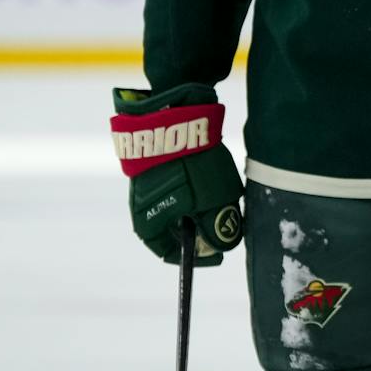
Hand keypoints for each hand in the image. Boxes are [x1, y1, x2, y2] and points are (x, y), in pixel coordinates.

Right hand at [112, 82, 244, 264]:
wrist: (171, 114)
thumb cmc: (190, 164)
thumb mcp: (214, 201)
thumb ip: (219, 228)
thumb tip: (223, 245)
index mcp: (148, 224)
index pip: (169, 251)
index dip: (197, 256)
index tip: (219, 253)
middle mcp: (142, 205)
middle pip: (176, 228)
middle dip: (203, 228)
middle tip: (228, 220)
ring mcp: (147, 182)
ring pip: (179, 204)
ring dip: (202, 205)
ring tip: (223, 193)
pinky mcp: (156, 163)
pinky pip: (178, 184)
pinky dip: (197, 186)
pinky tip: (213, 174)